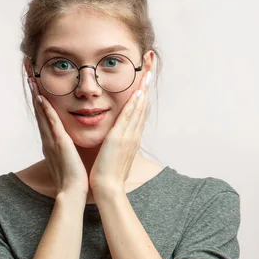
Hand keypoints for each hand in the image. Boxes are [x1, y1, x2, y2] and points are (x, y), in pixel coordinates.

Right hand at [29, 77, 88, 196]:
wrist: (73, 191)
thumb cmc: (74, 177)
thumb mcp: (69, 158)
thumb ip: (67, 147)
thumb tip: (70, 141)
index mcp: (52, 141)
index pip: (44, 116)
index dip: (39, 99)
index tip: (36, 84)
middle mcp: (48, 138)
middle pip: (38, 110)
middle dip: (33, 92)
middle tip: (28, 74)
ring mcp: (51, 140)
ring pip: (42, 113)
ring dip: (36, 96)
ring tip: (31, 79)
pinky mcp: (58, 143)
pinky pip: (50, 123)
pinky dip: (45, 111)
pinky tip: (41, 98)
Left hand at [90, 71, 150, 193]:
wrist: (107, 188)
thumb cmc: (108, 174)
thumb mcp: (115, 156)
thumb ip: (116, 146)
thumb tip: (116, 141)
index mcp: (131, 139)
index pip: (139, 114)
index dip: (142, 98)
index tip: (145, 83)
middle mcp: (133, 135)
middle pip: (143, 107)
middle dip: (146, 88)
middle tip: (151, 71)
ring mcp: (128, 136)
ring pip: (139, 109)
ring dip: (143, 90)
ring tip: (148, 74)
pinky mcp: (119, 138)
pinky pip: (129, 117)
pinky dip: (135, 104)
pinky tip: (138, 92)